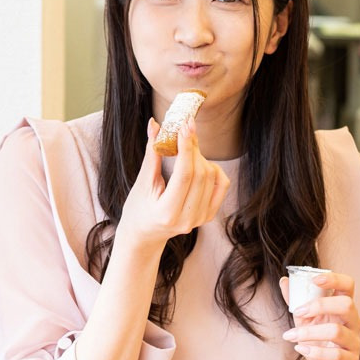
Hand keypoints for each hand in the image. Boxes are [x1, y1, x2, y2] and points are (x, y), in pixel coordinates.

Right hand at [116, 117, 229, 249]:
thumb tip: (154, 125)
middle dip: (193, 147)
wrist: (145, 234)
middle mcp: (188, 218)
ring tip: (186, 150)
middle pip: (200, 174)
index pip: (184, 175)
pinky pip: (221, 185)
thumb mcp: (142, 183)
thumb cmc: (138, 209)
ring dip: (201, 157)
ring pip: (212, 177)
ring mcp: (200, 219)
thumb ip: (152, 154)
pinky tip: (199, 164)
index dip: (187, 148)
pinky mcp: (208, 215)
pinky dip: (213, 170)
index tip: (185, 126)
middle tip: (185, 130)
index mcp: (167, 213)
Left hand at [280, 271, 359, 359]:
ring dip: (309, 332)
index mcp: (344, 308)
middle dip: (320, 305)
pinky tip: (301, 349)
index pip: (348, 285)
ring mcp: (354, 342)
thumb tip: (284, 281)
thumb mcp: (306, 320)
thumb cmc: (320, 342)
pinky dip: (315, 352)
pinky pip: (335, 355)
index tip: (314, 279)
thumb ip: (296, 301)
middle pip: (346, 305)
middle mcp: (353, 322)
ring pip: (336, 331)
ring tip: (290, 335)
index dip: (334, 279)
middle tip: (299, 312)